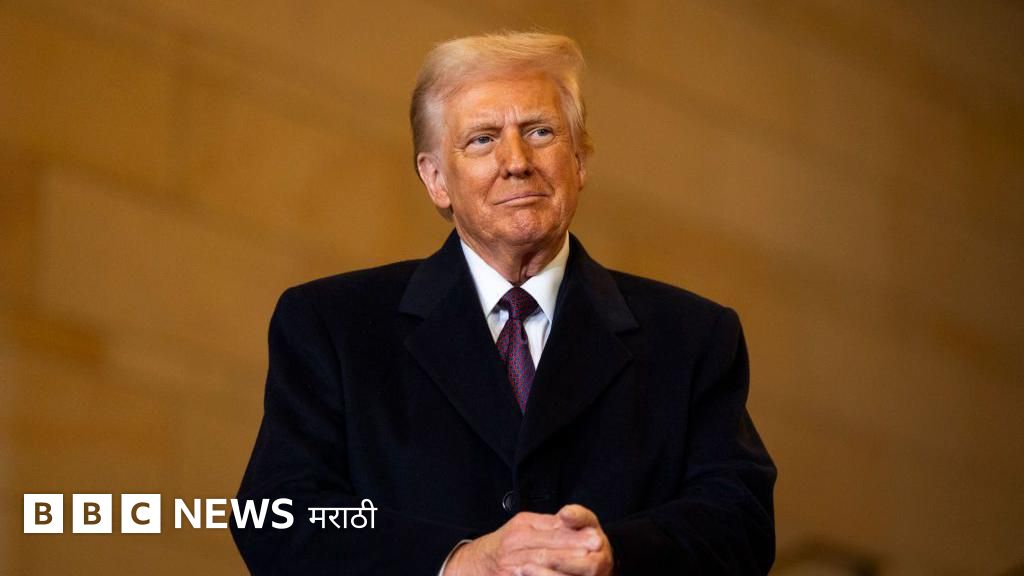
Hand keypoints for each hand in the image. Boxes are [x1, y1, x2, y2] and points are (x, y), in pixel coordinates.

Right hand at [444, 505, 612, 575]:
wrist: (472, 565)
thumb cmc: (504, 545)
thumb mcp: (523, 526)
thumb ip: (547, 525)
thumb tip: (573, 522)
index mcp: (520, 530)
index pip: (551, 534)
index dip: (574, 537)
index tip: (596, 537)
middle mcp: (513, 549)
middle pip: (547, 552)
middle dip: (573, 553)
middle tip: (597, 551)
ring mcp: (510, 569)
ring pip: (539, 569)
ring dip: (562, 570)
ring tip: (586, 568)